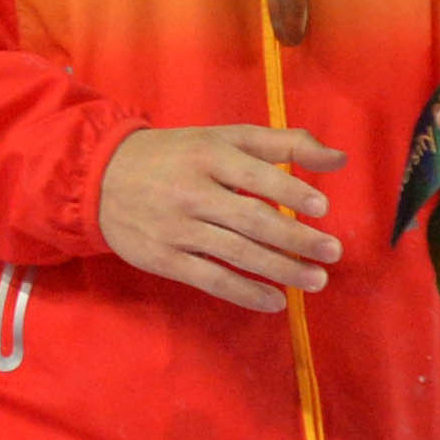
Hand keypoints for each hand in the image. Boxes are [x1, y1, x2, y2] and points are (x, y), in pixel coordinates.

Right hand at [97, 125, 345, 313]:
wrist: (100, 176)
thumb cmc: (175, 156)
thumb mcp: (222, 138)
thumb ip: (282, 144)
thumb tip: (339, 158)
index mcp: (207, 154)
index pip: (254, 175)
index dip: (289, 191)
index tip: (322, 207)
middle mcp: (191, 190)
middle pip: (250, 219)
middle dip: (295, 238)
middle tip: (332, 253)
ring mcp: (176, 227)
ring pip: (235, 252)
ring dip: (280, 269)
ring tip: (315, 280)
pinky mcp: (164, 258)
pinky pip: (211, 279)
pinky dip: (245, 293)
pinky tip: (274, 301)